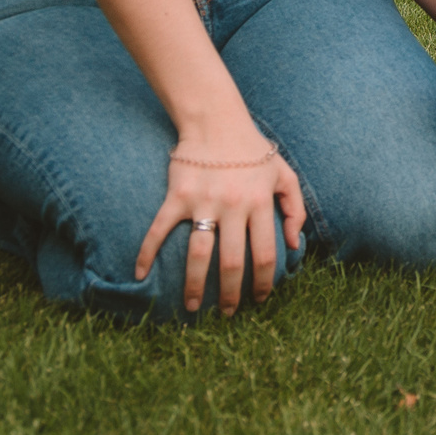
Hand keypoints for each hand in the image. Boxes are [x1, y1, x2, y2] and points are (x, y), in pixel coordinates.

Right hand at [136, 134, 305, 317]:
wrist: (216, 121)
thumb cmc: (253, 150)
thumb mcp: (284, 174)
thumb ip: (294, 208)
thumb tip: (295, 245)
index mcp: (259, 203)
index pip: (265, 253)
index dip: (264, 282)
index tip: (260, 299)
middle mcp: (232, 206)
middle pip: (232, 262)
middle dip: (230, 294)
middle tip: (226, 313)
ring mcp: (203, 202)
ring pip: (198, 254)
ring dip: (194, 285)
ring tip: (191, 306)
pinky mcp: (176, 197)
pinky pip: (159, 230)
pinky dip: (147, 253)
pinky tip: (140, 275)